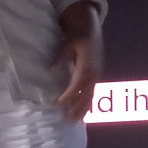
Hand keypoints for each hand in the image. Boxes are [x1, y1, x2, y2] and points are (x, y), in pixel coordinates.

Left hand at [51, 2, 103, 121]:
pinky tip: (81, 111)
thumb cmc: (78, 34)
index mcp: (87, 66)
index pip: (77, 86)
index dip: (68, 96)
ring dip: (82, 109)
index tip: (58, 104)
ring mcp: (96, 75)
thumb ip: (60, 57)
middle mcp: (94, 73)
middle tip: (66, 120)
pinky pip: (92, 93)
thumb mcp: (67, 43)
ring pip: (90, 96)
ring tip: (74, 121)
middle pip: (86, 95)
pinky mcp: (95, 75)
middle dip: (76, 108)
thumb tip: (50, 71)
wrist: (91, 26)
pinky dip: (86, 103)